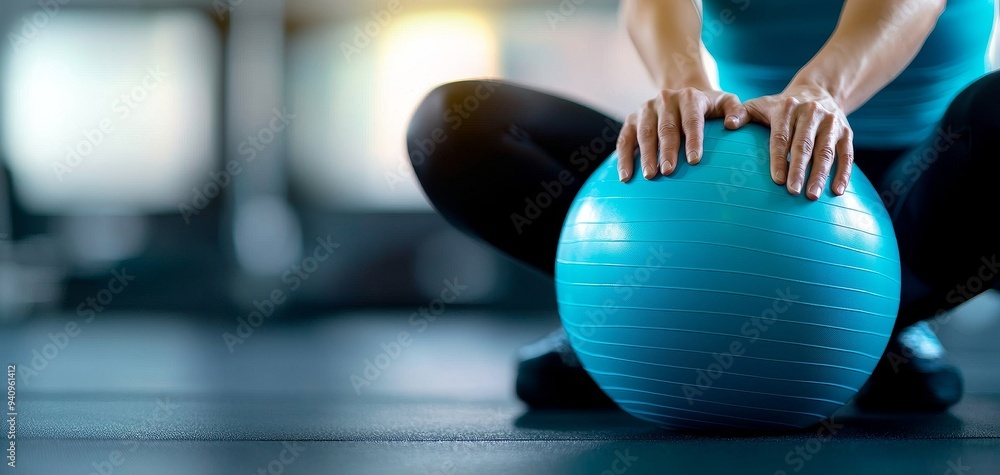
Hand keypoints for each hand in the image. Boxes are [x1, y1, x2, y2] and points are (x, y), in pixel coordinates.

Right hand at [616, 87, 745, 181]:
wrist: (682, 96)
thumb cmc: (708, 108)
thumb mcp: (726, 102)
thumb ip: (736, 111)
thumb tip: (733, 125)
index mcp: (689, 97)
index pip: (691, 120)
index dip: (693, 140)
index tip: (694, 161)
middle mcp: (665, 100)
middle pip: (666, 128)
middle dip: (666, 151)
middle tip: (668, 172)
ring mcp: (646, 109)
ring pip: (644, 134)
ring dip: (645, 156)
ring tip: (650, 176)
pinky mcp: (631, 120)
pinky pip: (625, 140)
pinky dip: (623, 158)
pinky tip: (625, 177)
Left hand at [736, 85, 853, 199]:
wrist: (817, 91)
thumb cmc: (780, 107)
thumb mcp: (759, 105)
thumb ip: (741, 114)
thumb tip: (728, 125)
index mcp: (788, 108)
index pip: (781, 137)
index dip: (779, 159)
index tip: (777, 180)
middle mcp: (812, 113)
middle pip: (804, 145)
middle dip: (799, 169)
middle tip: (793, 192)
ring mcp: (831, 122)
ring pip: (826, 151)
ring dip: (821, 175)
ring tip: (812, 196)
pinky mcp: (846, 132)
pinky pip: (847, 154)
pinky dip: (843, 173)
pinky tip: (837, 191)